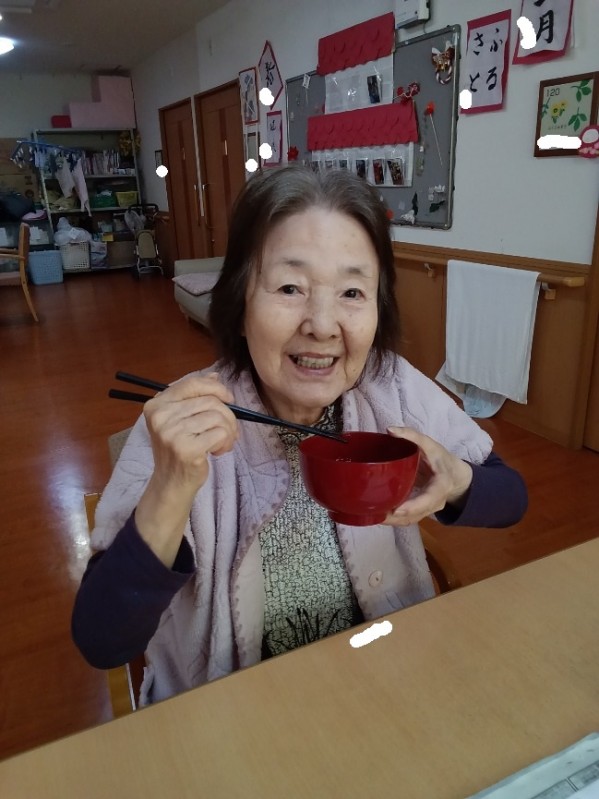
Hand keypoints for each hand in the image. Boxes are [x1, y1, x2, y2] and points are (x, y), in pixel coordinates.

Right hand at [134, 373, 237, 564]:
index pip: (192, 384)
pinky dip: (226, 442)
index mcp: (157, 404)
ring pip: (218, 417)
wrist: (171, 483)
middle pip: (210, 401)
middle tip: (227, 431)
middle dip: (227, 415)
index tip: (228, 398)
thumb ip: (194, 397)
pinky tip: (217, 451)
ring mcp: (172, 433)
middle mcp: (161, 416)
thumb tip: (215, 376)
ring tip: (221, 442)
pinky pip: (221, 433)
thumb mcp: (180, 419)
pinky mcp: (187, 449)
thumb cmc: (178, 450)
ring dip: (228, 431)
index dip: (216, 388)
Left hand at [382, 426, 472, 526]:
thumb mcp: (431, 444)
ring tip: (370, 515)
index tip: (395, 510)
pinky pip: (407, 518)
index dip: (412, 507)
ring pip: (410, 520)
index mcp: (440, 487)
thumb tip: (389, 429)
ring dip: (391, 521)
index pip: (428, 500)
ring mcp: (428, 510)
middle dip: (395, 518)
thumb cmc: (443, 459)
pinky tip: (377, 513)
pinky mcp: (421, 511)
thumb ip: (412, 436)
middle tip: (374, 513)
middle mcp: (435, 503)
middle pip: (415, 516)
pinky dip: (393, 518)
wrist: (456, 476)